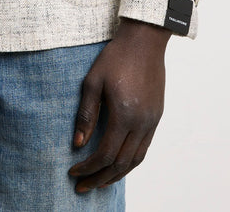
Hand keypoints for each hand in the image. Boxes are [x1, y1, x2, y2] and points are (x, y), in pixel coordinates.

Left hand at [68, 17, 169, 191]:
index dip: (88, 167)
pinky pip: (144, 148)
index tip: (73, 172)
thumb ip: (86, 114)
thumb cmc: (116, 57)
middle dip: (100, 178)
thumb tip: (78, 143)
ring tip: (99, 181)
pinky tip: (118, 162)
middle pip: (121, 164)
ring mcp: (152, 121)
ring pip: (135, 160)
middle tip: (82, 187)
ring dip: (116, 175)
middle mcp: (142, 122)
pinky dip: (130, 161)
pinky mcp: (156, 116)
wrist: (145, 41)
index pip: (105, 154)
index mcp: (124, 114)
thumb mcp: (93, 81)